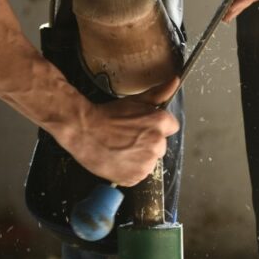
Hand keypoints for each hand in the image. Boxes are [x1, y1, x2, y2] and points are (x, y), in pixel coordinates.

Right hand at [58, 79, 180, 185]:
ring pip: (149, 161)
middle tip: (128, 138)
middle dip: (148, 143)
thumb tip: (175, 81)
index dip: (156, 127)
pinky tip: (117, 160)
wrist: (84, 130)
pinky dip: (129, 170)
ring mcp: (147, 163)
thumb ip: (159, 93)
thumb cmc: (107, 115)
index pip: (171, 128)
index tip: (142, 127)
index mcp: (160, 124)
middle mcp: (158, 144)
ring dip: (139, 158)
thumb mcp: (135, 101)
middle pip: (160, 146)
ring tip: (121, 150)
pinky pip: (138, 175)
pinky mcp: (135, 177)